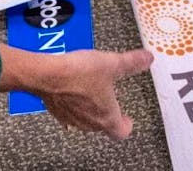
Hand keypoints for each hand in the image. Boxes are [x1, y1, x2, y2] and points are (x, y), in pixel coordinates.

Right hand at [0, 45, 152, 139]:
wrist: (46, 75)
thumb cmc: (78, 74)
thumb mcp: (111, 63)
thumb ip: (131, 62)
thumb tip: (147, 59)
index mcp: (106, 117)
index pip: (121, 132)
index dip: (126, 125)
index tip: (128, 118)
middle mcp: (89, 123)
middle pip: (103, 126)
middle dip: (108, 113)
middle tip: (110, 100)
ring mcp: (71, 119)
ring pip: (86, 120)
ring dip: (90, 108)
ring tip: (92, 90)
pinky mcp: (57, 111)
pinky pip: (70, 112)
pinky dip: (74, 103)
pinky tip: (72, 88)